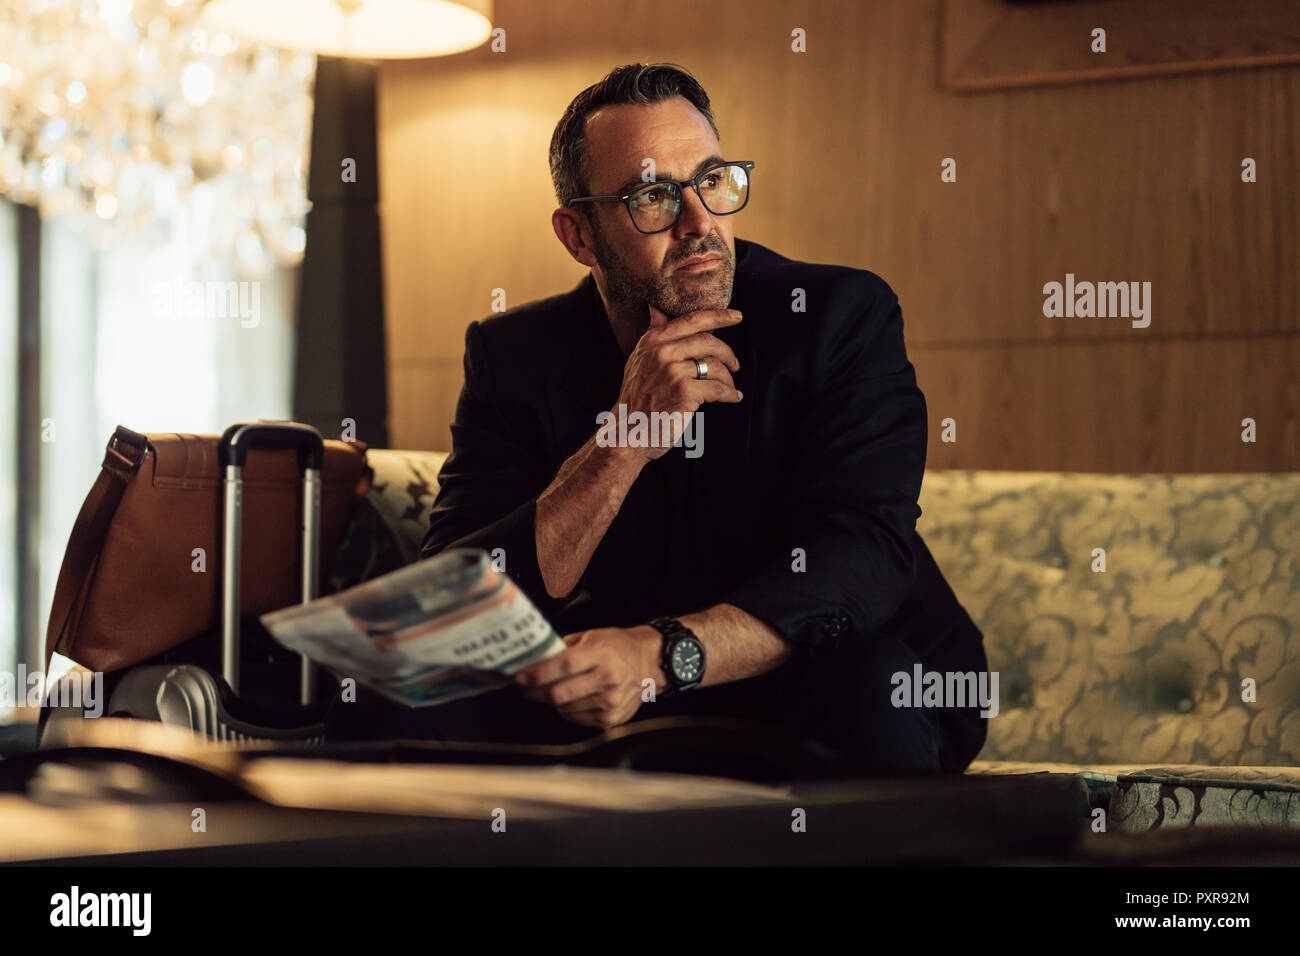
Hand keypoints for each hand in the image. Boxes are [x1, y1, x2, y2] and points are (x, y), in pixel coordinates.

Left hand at [513, 626, 664, 728]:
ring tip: (549, 691)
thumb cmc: (618, 647)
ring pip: (564, 709)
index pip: (562, 666)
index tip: (519, 676)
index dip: (536, 673)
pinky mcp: (611, 719)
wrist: (650, 663)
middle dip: (534, 692)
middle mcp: (607, 679)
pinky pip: (576, 719)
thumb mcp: (592, 636)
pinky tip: (570, 699)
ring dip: (551, 702)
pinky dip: (567, 711)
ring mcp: (610, 702)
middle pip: (558, 694)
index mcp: (601, 654)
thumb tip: (534, 659)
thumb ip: (564, 649)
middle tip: (525, 687)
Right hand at [610, 305, 743, 462]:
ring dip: (728, 378)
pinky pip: (718, 388)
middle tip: (734, 364)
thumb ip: (653, 334)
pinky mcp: (684, 392)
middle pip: (708, 341)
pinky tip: (733, 397)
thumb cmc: (637, 398)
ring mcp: (673, 371)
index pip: (691, 320)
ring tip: (729, 387)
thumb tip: (656, 308)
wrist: (628, 432)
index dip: (718, 316)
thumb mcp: (638, 359)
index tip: (736, 315)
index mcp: (653, 341)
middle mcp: (662, 352)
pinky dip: (730, 394)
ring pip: (715, 365)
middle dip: (727, 353)